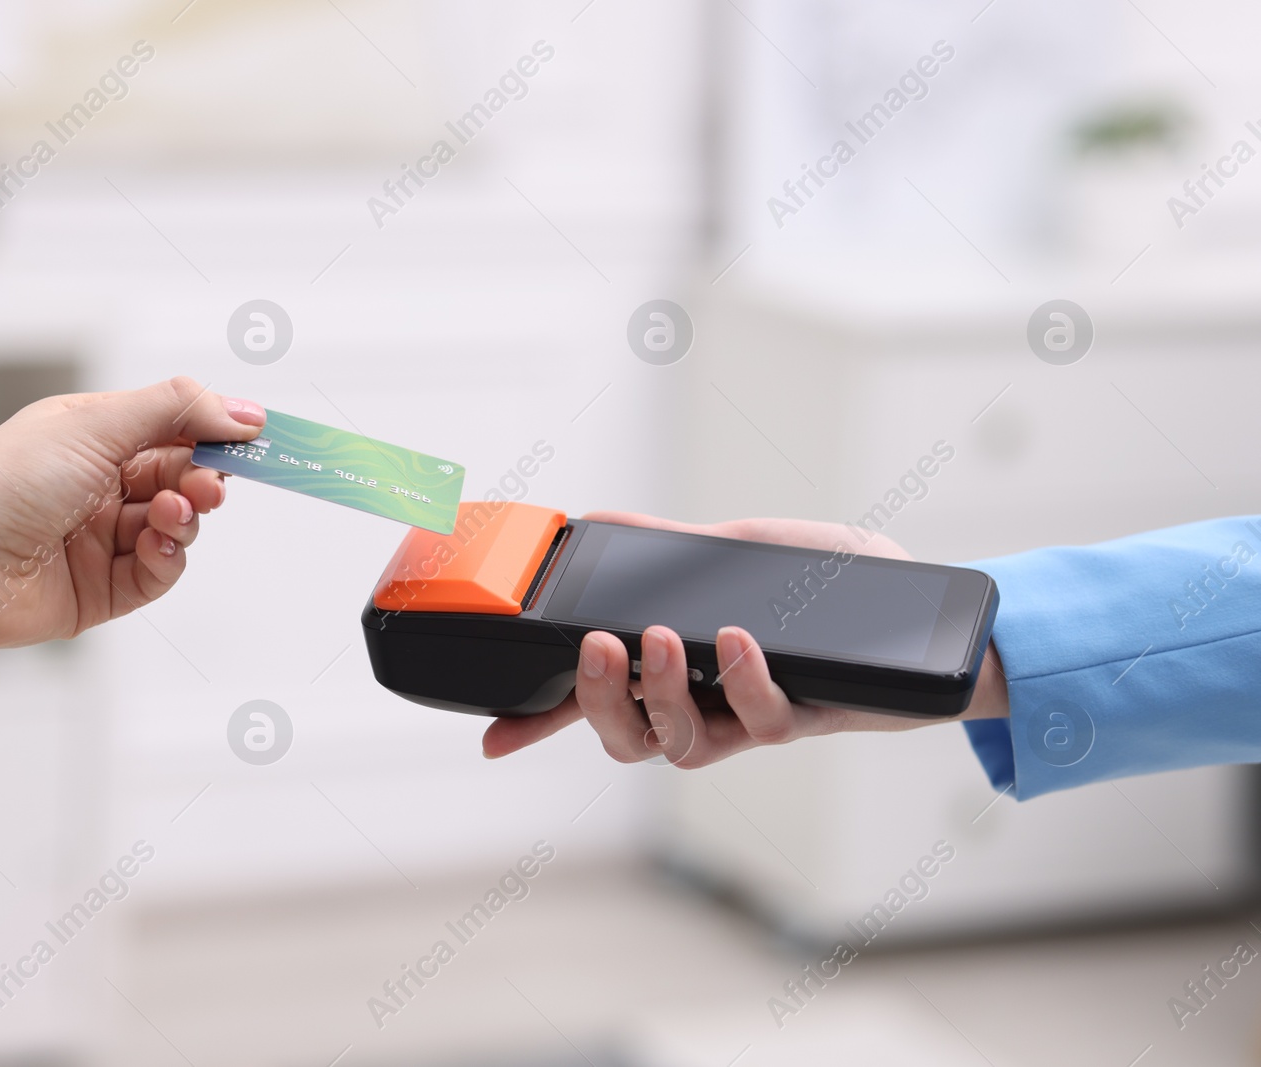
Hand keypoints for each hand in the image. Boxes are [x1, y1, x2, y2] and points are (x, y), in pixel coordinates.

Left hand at [0, 377, 263, 662]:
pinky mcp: (101, 592)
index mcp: (93, 438)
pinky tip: (156, 543)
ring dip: (184, 517)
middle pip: (181, 481)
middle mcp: (99, 488)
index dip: (215, 433)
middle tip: (213, 483)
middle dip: (204, 479)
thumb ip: (177, 410)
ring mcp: (100, 541)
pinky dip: (169, 558)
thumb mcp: (96, 422)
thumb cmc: (4, 479)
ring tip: (170, 513)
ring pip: (176, 528)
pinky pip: (158, 572)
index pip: (173, 430)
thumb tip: (243, 412)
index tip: (257, 437)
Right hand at [481, 512, 1008, 766]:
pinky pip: (759, 720)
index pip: (596, 701)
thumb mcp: (737, 551)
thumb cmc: (831, 586)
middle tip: (598, 646)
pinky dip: (742, 681)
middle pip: (626, 739)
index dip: (541, 722)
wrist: (928, 616)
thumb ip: (670, 549)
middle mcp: (707, 704)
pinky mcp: (803, 717)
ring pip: (679, 745)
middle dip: (597, 700)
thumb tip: (600, 522)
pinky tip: (738, 640)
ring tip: (662, 639)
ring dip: (662, 694)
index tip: (492, 740)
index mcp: (678, 669)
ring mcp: (750, 718)